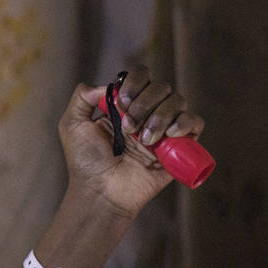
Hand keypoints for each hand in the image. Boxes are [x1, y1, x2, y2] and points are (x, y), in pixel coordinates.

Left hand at [57, 65, 204, 217]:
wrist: (101, 191)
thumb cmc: (85, 162)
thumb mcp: (72, 124)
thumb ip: (82, 97)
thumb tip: (107, 85)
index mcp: (124, 105)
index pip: (141, 76)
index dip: (135, 82)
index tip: (122, 103)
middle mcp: (146, 112)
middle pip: (160, 86)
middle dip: (143, 104)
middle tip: (128, 128)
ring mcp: (164, 129)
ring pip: (178, 101)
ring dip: (160, 116)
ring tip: (143, 139)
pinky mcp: (179, 147)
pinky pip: (195, 122)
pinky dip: (185, 123)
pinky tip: (169, 135)